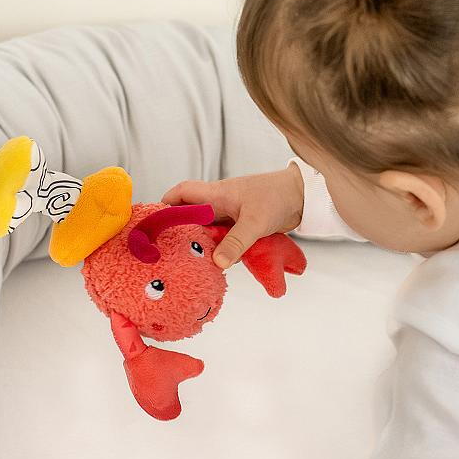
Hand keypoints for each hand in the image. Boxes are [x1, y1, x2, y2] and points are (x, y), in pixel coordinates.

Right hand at [162, 166, 304, 268]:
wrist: (303, 196)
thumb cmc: (278, 198)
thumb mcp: (256, 222)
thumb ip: (236, 242)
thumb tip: (216, 263)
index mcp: (217, 193)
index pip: (182, 194)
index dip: (166, 206)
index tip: (154, 225)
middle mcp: (219, 203)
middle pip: (191, 216)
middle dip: (180, 232)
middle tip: (170, 252)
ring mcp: (231, 214)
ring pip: (207, 229)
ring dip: (201, 244)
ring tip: (190, 263)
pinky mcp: (242, 225)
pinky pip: (223, 238)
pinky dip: (219, 249)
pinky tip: (217, 264)